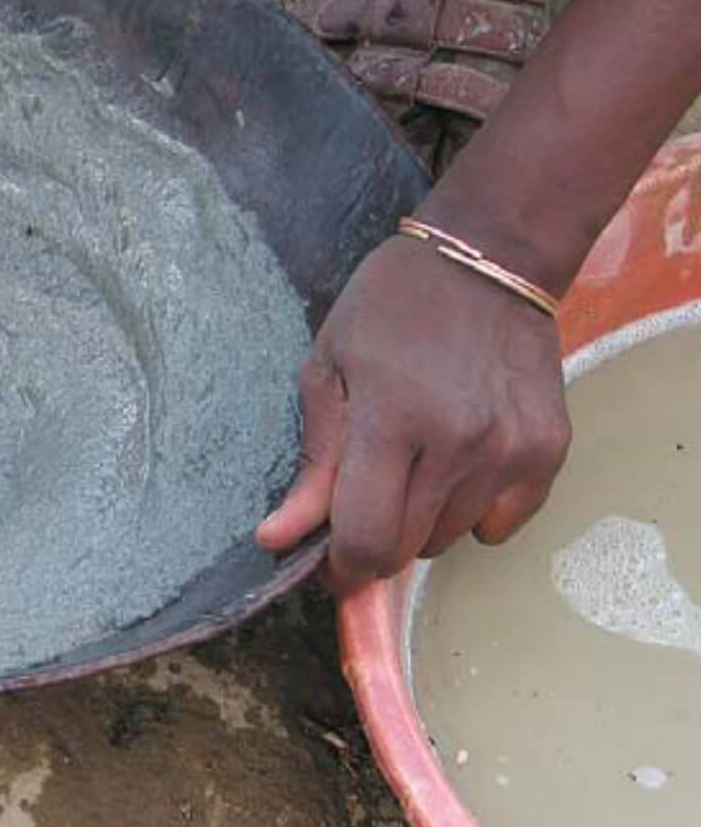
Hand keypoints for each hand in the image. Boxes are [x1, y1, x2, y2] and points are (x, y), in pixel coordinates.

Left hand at [255, 235, 570, 590]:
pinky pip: (501, 524)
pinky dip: (472, 511)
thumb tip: (277, 539)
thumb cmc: (389, 308)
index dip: (340, 566)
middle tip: (366, 494)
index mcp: (391, 421)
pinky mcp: (548, 451)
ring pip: (451, 539)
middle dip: (374, 539)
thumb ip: (312, 465)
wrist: (487, 259)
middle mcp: (458, 444)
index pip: (365, 538)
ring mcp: (511, 450)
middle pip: (407, 548)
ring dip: (421, 520)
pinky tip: (458, 462)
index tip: (327, 560)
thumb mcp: (328, 371)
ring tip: (413, 461)